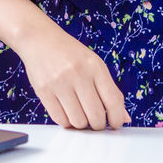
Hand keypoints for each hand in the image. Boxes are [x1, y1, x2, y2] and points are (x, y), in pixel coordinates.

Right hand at [14, 20, 130, 130]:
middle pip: (95, 116)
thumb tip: (124, 118)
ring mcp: (59, 82)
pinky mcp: (43, 90)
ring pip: (78, 121)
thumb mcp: (94, 64)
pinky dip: (66, 121)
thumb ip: (110, 90)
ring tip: (80, 114)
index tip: (115, 124)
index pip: (113, 101)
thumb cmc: (69, 53)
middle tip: (95, 121)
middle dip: (98, 124)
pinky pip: (60, 119)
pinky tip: (67, 112)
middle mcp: (78, 73)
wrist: (39, 38)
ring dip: (81, 124)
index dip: (116, 119)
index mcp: (94, 66)